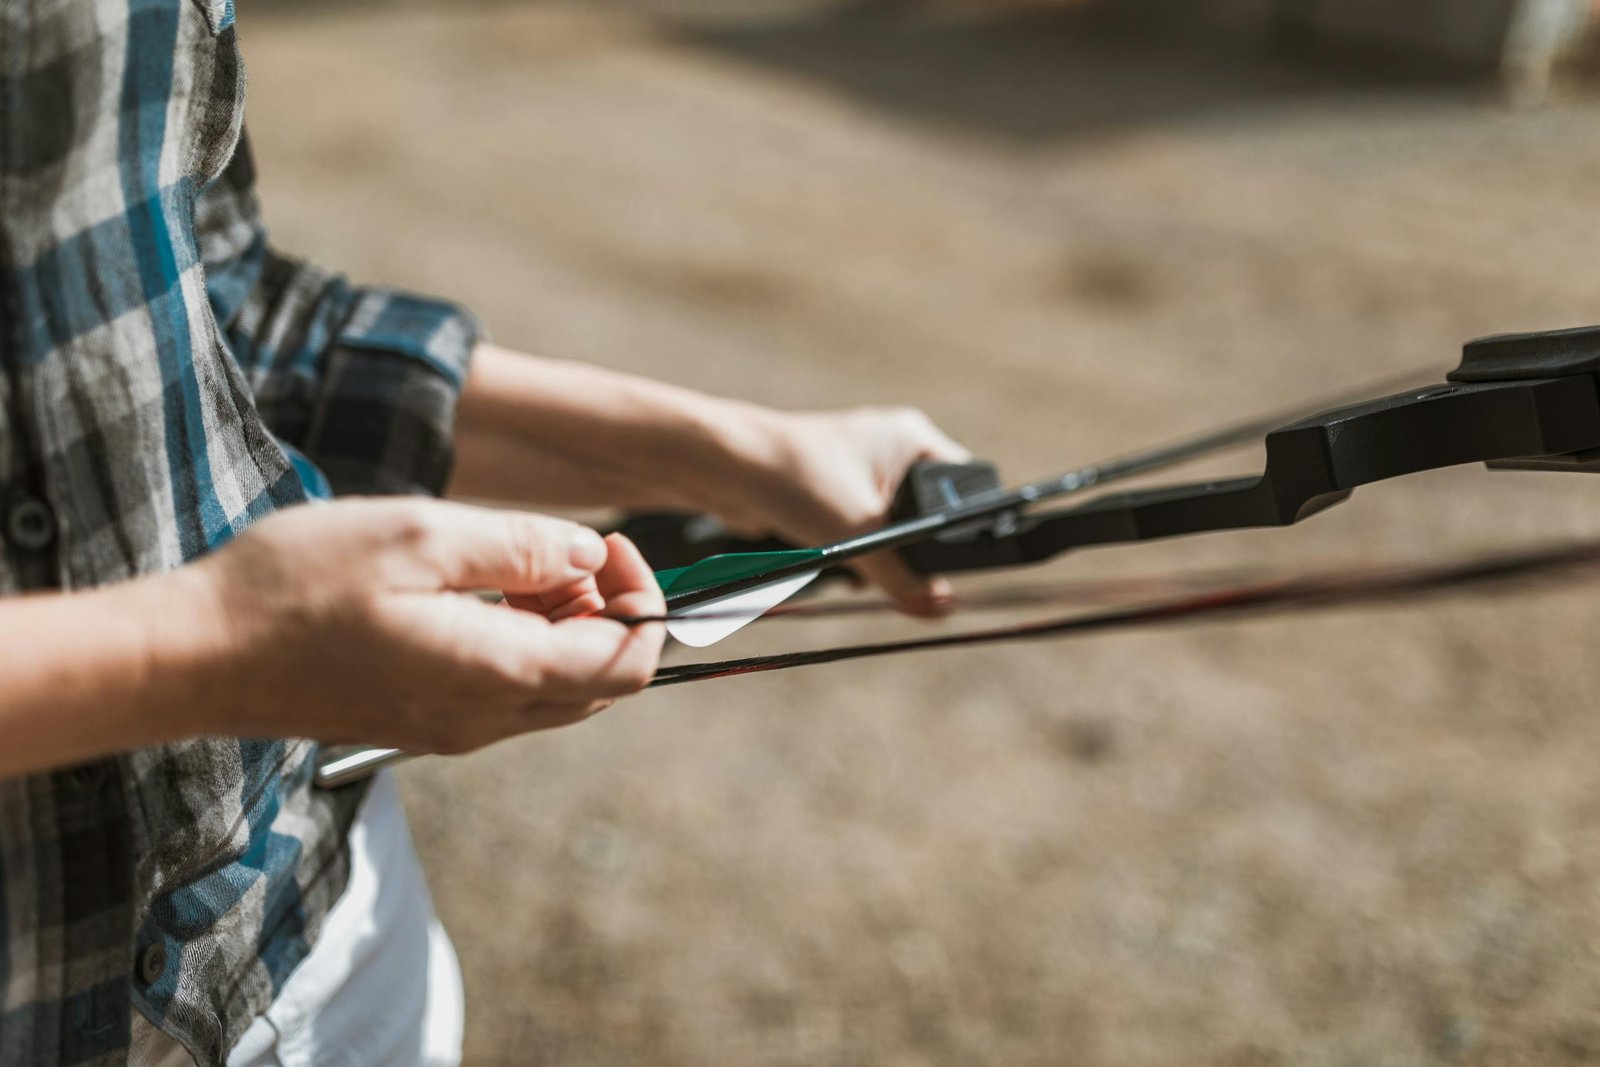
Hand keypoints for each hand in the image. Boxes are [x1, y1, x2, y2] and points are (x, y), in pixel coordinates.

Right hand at [186, 499, 663, 753]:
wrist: (196, 656)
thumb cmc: (298, 586)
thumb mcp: (420, 536)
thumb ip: (522, 548)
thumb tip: (590, 557)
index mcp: (499, 674)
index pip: (628, 662)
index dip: (643, 599)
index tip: (611, 544)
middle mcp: (486, 719)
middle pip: (602, 683)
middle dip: (608, 612)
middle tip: (564, 551)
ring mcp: (453, 729)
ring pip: (557, 689)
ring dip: (564, 627)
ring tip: (514, 565)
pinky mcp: (422, 723)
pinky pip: (506, 692)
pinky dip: (521, 643)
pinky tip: (475, 594)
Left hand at [727, 407, 970, 614]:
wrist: (726, 468)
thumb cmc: (796, 479)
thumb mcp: (860, 535)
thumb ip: (904, 577)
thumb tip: (939, 607)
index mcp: (913, 438)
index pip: (964, 489)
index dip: (960, 531)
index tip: (948, 567)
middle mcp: (891, 446)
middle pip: (927, 513)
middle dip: (912, 548)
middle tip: (898, 569)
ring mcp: (860, 466)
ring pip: (890, 525)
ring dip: (878, 551)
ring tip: (859, 556)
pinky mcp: (831, 488)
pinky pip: (859, 527)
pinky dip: (852, 546)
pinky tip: (835, 552)